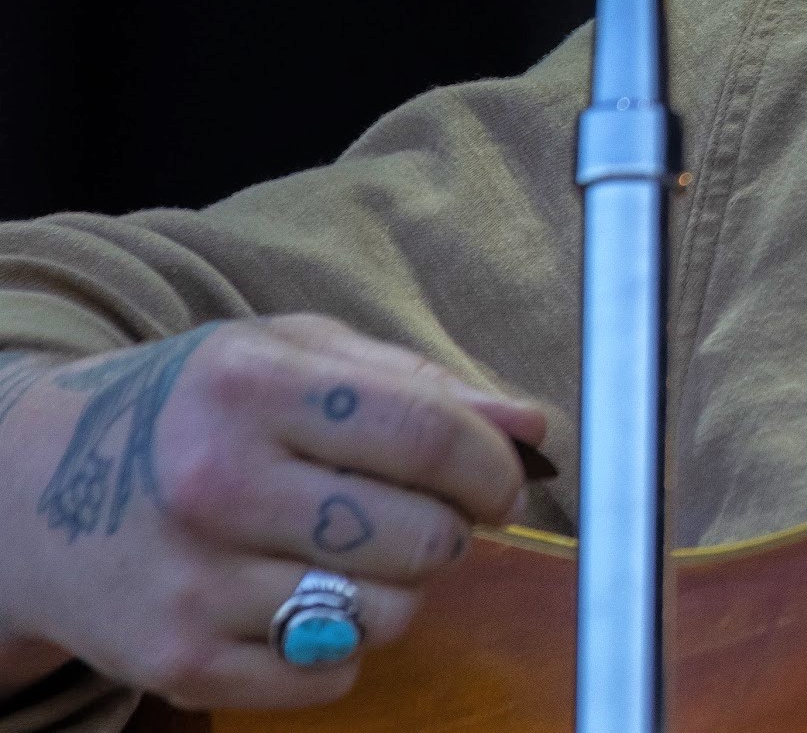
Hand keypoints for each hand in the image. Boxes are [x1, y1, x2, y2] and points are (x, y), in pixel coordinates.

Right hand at [0, 316, 546, 710]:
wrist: (30, 490)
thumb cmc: (195, 411)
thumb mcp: (295, 357)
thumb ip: (419, 384)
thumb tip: (531, 427)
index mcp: (253, 385)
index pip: (429, 436)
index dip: (491, 467)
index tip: (499, 480)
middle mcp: (217, 481)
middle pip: (420, 535)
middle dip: (449, 531)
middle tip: (419, 517)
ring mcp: (192, 579)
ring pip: (385, 612)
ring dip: (396, 590)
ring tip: (348, 555)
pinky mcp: (175, 661)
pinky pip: (327, 674)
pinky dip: (339, 648)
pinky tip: (299, 602)